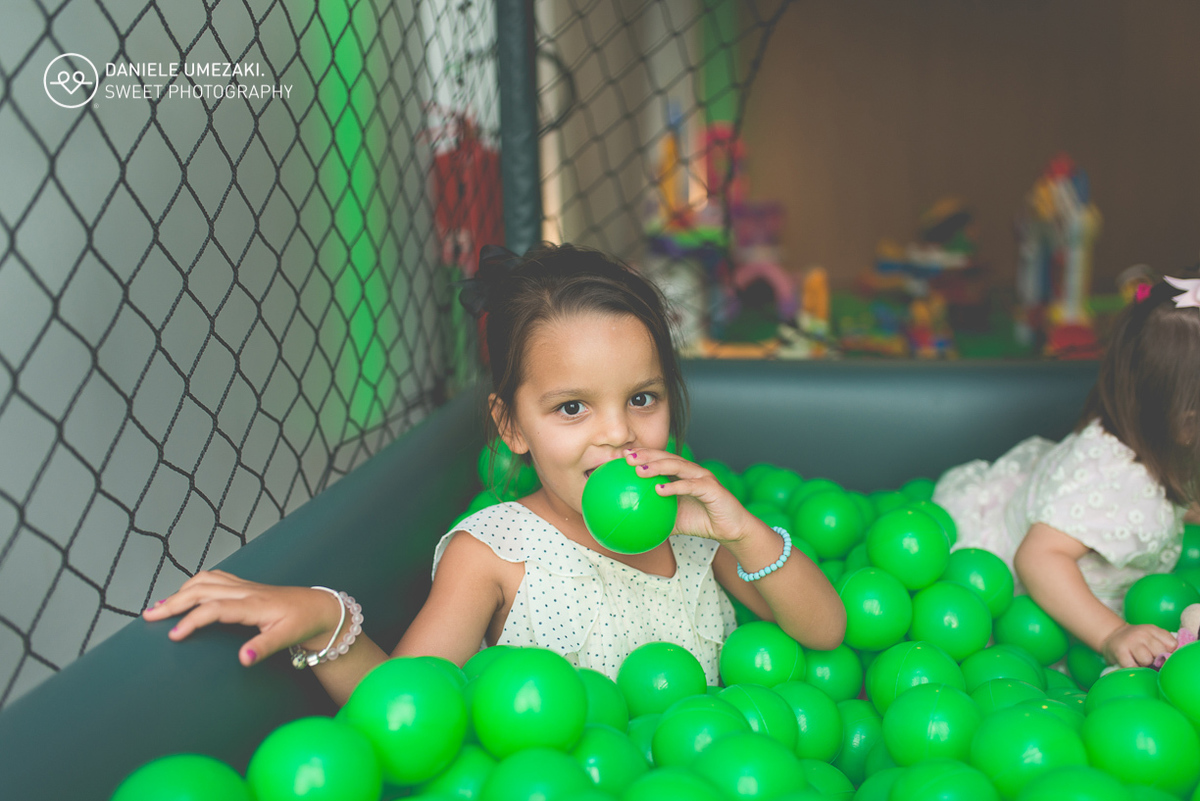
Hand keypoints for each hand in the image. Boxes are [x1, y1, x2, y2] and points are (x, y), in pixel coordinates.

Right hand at [141, 570, 343, 666]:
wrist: (317, 606)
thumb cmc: (302, 622)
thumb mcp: (288, 638)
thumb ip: (264, 648)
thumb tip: (243, 660)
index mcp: (253, 604)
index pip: (214, 608)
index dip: (192, 621)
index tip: (173, 636)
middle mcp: (245, 591)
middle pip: (202, 590)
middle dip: (173, 602)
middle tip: (148, 617)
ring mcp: (243, 586)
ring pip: (205, 581)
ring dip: (180, 591)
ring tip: (159, 607)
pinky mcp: (244, 585)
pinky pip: (214, 578)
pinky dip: (194, 584)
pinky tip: (184, 593)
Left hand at [623, 448, 757, 543]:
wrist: (730, 530)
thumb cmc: (701, 521)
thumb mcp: (672, 520)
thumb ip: (653, 517)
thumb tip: (628, 525)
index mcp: (681, 474)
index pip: (659, 459)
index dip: (642, 455)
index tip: (621, 457)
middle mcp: (691, 471)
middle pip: (666, 456)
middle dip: (646, 454)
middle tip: (626, 458)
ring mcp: (702, 477)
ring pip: (677, 466)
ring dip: (657, 466)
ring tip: (639, 470)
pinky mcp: (711, 488)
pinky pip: (690, 486)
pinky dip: (674, 486)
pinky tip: (658, 489)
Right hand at [1101, 622, 1177, 667]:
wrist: (1111, 636)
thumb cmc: (1137, 641)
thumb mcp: (1151, 636)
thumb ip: (1164, 644)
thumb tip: (1171, 660)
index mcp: (1153, 629)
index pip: (1172, 645)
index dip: (1169, 653)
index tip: (1162, 654)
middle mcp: (1142, 633)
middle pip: (1160, 653)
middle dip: (1156, 659)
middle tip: (1150, 658)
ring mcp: (1130, 642)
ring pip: (1146, 660)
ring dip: (1144, 664)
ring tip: (1139, 660)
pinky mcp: (1119, 652)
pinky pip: (1133, 666)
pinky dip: (1134, 668)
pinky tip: (1131, 663)